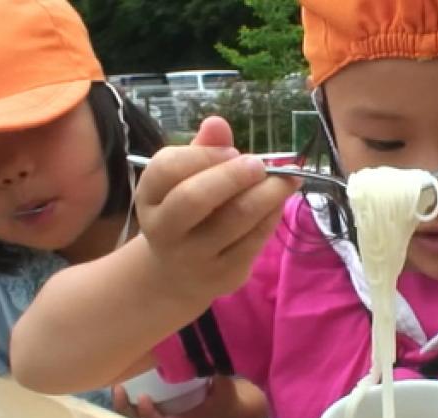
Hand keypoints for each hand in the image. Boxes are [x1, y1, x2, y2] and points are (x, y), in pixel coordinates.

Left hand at [113, 375, 269, 417]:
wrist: (232, 406)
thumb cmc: (226, 398)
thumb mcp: (224, 387)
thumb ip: (214, 372)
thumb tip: (203, 355)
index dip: (150, 414)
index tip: (144, 398)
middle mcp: (171, 417)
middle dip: (127, 408)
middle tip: (119, 390)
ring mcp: (165, 411)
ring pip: (138, 414)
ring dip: (124, 402)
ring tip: (116, 384)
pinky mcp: (162, 403)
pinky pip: (141, 403)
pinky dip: (131, 395)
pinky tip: (124, 379)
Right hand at [134, 116, 299, 302]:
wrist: (179, 274)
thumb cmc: (186, 214)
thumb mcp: (184, 181)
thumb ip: (202, 150)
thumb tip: (218, 123)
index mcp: (149, 197)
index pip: (167, 168)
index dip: (204, 155)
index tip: (232, 150)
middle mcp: (164, 229)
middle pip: (195, 198)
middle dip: (233, 175)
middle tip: (260, 165)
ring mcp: (194, 257)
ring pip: (234, 220)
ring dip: (267, 193)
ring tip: (287, 178)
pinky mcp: (224, 274)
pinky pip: (255, 239)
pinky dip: (272, 215)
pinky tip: (279, 202)